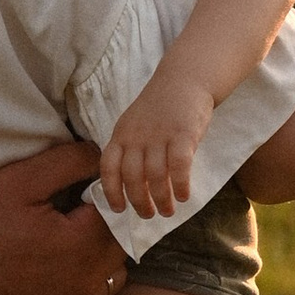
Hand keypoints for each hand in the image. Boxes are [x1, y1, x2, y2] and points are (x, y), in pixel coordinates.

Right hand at [0, 142, 126, 294]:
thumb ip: (69, 162)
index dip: (96, 195)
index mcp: (85, 242)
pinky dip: (83, 281)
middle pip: (118, 243)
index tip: (70, 193)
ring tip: (62, 242)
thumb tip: (100, 154)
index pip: (117, 208)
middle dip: (101, 224)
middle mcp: (89, 280)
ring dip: (99, 255)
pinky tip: (53, 269)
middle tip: (64, 214)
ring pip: (111, 274)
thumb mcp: (20, 181)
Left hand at [98, 67, 213, 223]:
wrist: (185, 78)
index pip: (108, 167)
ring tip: (168, 211)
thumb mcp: (134, 125)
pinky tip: (183, 196)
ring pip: (155, 176)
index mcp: (121, 135)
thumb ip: (130, 150)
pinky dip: (180, 185)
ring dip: (161, 199)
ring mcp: (159, 135)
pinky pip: (179, 167)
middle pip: (131, 177)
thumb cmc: (160, 107)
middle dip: (139, 202)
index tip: (118, 209)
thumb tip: (131, 185)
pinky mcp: (182, 134)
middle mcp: (136, 137)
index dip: (111, 191)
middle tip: (148, 215)